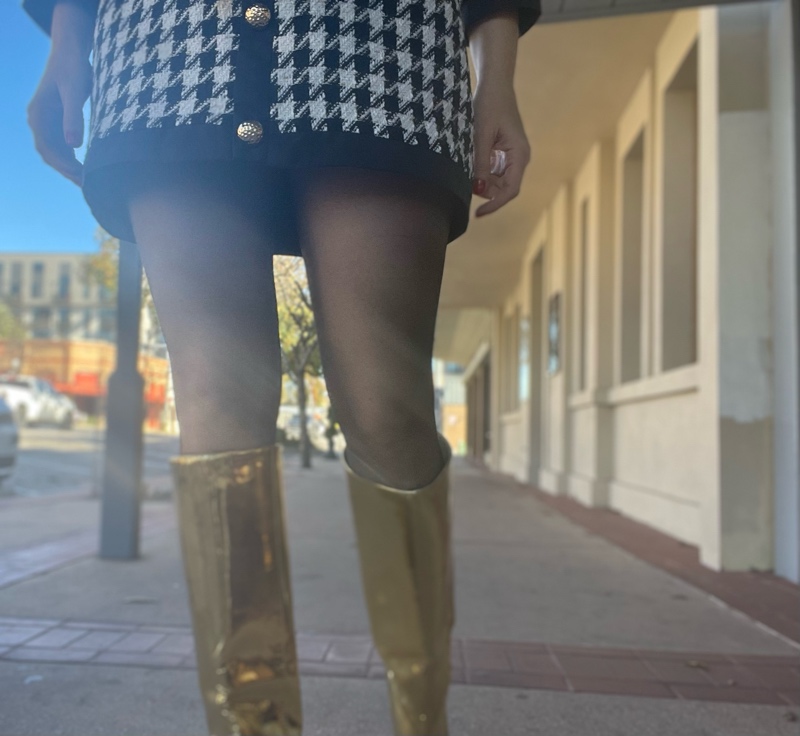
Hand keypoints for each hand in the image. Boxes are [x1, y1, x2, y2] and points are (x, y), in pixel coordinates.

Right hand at [27, 47, 91, 185]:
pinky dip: (73, 158)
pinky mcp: (58, 121)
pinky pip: (63, 145)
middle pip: (50, 154)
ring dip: (70, 167)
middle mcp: (39, 120)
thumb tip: (74, 145)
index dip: (63, 165)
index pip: (47, 148)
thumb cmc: (74, 68)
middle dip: (67, 170)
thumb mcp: (75, 92)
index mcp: (38, 114)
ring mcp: (47, 122)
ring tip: (90, 181)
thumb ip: (74, 118)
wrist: (71, 52)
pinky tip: (88, 167)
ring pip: (56, 152)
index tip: (80, 176)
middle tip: (88, 185)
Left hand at [471, 83, 530, 217]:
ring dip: (481, 179)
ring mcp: (511, 156)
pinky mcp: (503, 152)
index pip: (510, 190)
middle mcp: (519, 158)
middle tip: (463, 180)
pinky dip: (480, 170)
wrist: (494, 85)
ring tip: (466, 164)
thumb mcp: (481, 135)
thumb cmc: (489, 105)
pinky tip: (469, 160)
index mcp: (519, 155)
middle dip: (484, 190)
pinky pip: (492, 170)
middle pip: (502, 188)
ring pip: (496, 181)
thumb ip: (480, 163)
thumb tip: (478, 190)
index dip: (494, 205)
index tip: (477, 213)